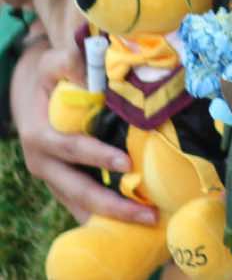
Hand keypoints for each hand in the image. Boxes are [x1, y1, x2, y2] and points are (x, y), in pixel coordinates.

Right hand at [11, 34, 151, 226]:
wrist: (30, 90)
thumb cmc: (49, 75)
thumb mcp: (53, 62)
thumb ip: (68, 61)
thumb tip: (88, 62)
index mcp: (41, 135)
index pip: (72, 149)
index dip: (97, 156)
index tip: (126, 164)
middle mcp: (44, 163)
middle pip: (78, 190)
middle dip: (112, 204)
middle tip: (147, 213)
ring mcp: (52, 176)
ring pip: (80, 202)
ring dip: (111, 215)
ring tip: (147, 223)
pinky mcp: (63, 180)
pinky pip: (82, 201)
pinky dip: (104, 213)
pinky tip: (131, 222)